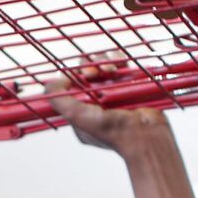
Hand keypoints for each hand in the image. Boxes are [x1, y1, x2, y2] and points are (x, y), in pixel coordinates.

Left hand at [47, 68, 197, 197]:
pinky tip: (120, 65)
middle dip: (89, 68)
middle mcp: (97, 103)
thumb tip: (51, 82)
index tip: (80, 76)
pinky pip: (120, 66)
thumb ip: (58, 99)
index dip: (72, 77)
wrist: (146, 136)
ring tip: (111, 70)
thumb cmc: (113, 132)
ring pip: (102, 66)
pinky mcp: (130, 86)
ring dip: (104, 62)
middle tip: (94, 73)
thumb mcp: (76, 116)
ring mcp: (114, 94)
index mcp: (82, 114)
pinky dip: (119, 61)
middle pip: (86, 74)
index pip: (71, 87)